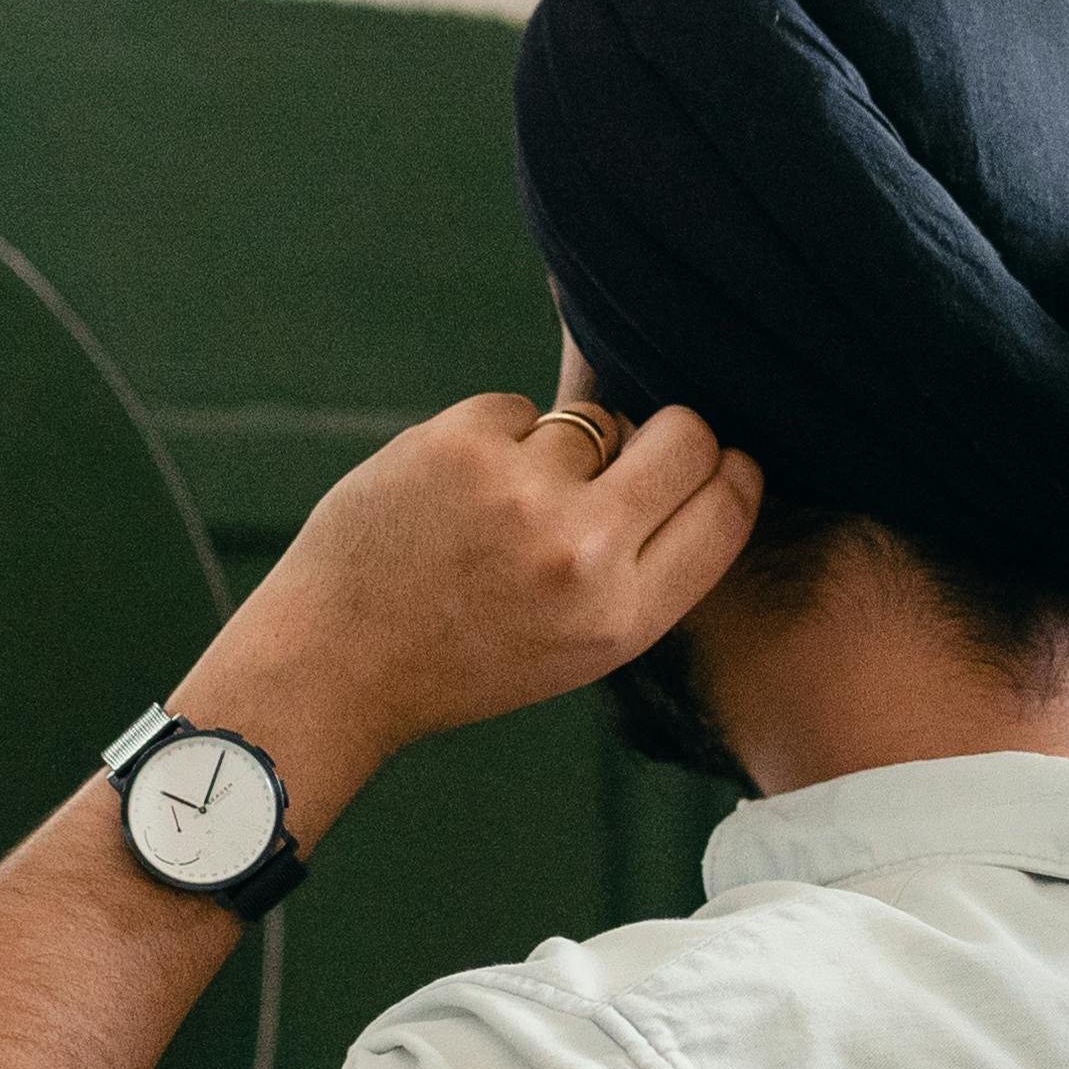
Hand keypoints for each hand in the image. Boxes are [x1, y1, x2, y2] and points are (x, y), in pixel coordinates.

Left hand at [188, 391, 764, 791]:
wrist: (336, 660)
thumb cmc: (464, 655)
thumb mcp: (581, 649)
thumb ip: (644, 570)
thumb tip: (700, 461)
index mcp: (623, 617)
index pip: (727, 509)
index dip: (732, 472)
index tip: (718, 461)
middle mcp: (583, 554)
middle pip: (685, 437)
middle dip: (670, 432)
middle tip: (628, 454)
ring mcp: (521, 493)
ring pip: (593, 420)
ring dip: (563, 448)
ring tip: (504, 505)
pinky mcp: (462, 444)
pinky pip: (520, 408)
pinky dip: (496, 438)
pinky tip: (458, 490)